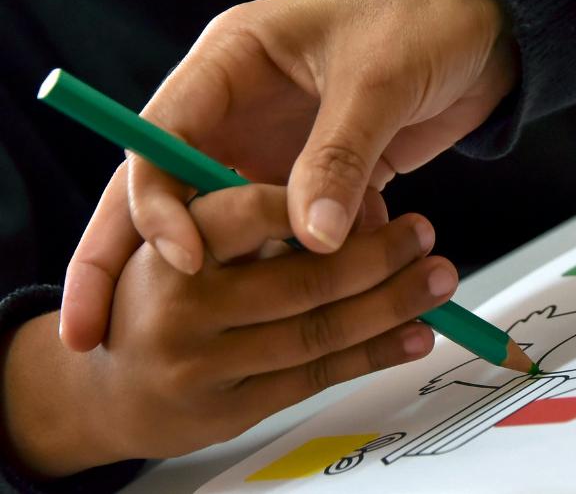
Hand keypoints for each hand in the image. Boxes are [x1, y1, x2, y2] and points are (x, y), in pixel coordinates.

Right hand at [5, 184, 456, 475]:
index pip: (242, 214)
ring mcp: (199, 363)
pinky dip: (373, 352)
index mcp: (167, 242)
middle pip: (298, 278)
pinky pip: (315, 375)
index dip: (309, 205)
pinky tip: (413, 335)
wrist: (104, 393)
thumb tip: (338, 207)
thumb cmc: (156, 298)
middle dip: (376, 256)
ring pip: (317, 329)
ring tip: (437, 282)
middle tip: (421, 234)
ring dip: (390, 303)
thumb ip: (250, 217)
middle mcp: (176, 305)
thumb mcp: (189, 236)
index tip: (374, 199)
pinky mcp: (228, 409)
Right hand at [61, 0, 514, 350]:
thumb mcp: (377, 77)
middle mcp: (245, 107)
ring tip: (242, 330)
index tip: (184, 263)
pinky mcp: (333, 170)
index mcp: (232, 60)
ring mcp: (287, 143)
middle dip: (136, 258)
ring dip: (256, 270)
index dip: (157, 204)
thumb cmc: (427, 9)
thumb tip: (311, 242)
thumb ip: (340, 156)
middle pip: (175, 191)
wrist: (496, 12)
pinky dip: (326, 258)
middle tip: (95, 330)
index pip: (161, 138)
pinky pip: (310, 226)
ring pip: (246, 221)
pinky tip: (350, 292)